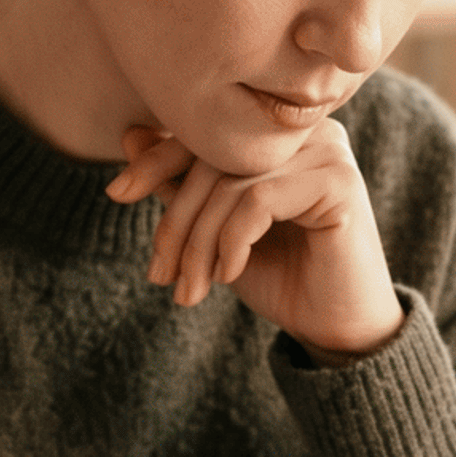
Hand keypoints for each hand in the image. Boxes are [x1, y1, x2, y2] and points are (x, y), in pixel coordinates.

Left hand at [108, 121, 403, 358]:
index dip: (154, 159)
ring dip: (198, 245)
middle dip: (174, 221)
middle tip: (160, 274)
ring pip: (229, 184)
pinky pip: (257, 201)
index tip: (118, 194)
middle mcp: (305, 131)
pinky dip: (231, 243)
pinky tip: (230, 275)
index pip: (203, 131)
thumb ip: (179, 184)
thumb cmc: (278, 275)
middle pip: (211, 156)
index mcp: (275, 133)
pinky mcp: (337, 182)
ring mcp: (326, 151)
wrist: (334, 326)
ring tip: (191, 289)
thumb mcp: (213, 230)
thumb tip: (128, 135)